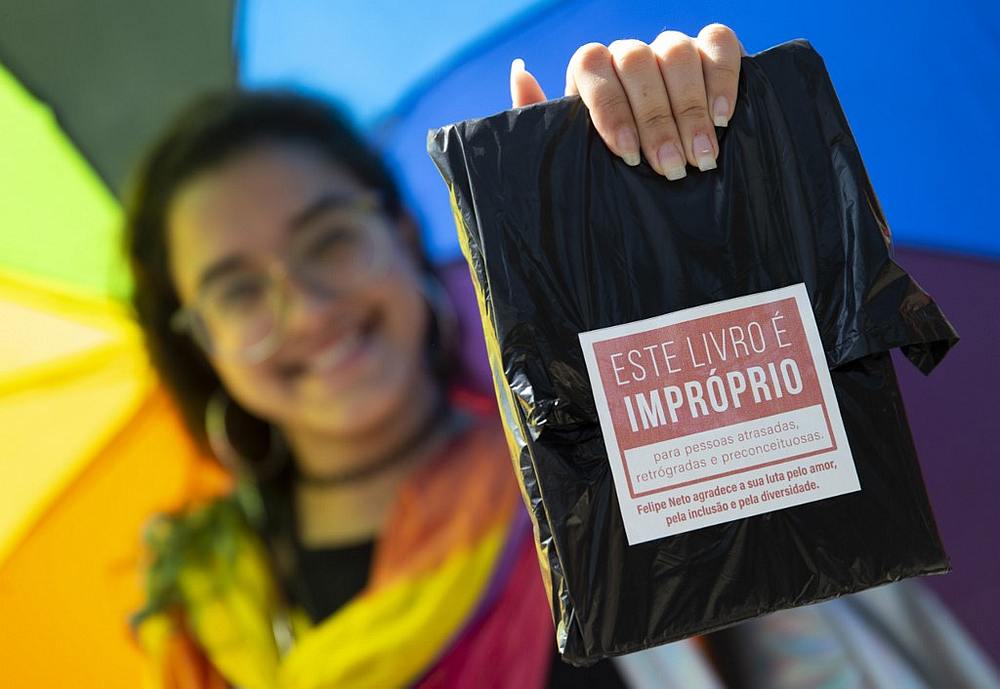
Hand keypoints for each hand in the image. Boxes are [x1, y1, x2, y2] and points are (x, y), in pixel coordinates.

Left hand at [510, 24, 743, 179]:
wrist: (660, 181)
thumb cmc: (608, 170)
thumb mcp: (570, 155)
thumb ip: (540, 118)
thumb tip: (520, 70)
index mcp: (591, 73)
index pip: (592, 64)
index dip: (610, 107)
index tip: (627, 154)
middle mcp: (629, 55)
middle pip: (636, 61)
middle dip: (655, 120)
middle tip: (669, 169)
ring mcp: (671, 50)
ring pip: (676, 51)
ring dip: (689, 108)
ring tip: (700, 158)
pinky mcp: (712, 52)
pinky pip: (720, 42)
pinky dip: (722, 77)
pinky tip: (723, 118)